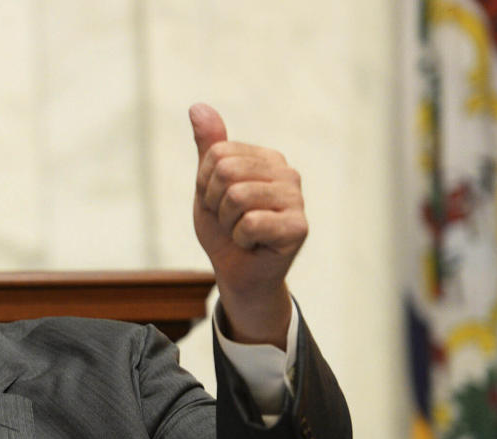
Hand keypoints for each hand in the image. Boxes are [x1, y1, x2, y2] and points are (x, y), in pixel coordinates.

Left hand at [189, 103, 306, 347]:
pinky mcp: (299, 227)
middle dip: (214, 204)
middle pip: (226, 172)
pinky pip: (251, 223)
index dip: (205, 185)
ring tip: (241, 232)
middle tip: (229, 220)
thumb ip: (208, 147)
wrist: (237, 273)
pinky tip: (253, 244)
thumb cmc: (225, 230)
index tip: (218, 204)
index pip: (217, 155)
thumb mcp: (208, 185)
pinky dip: (240, 239)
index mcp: (266, 158)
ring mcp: (297, 199)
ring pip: (236, 196)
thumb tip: (197, 106)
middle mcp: (286, 172)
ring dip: (227, 222)